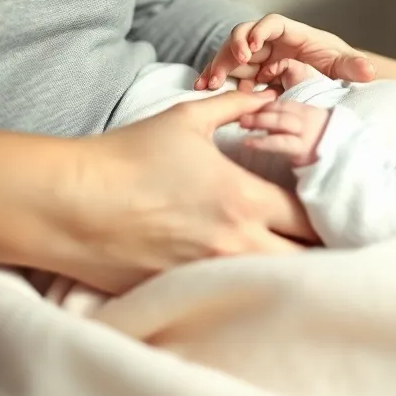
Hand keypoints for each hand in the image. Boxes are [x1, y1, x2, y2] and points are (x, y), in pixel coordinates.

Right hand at [68, 90, 318, 293]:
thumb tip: (265, 95)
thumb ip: (236, 106)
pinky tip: (246, 285)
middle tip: (318, 243)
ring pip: (275, 286)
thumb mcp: (186, 120)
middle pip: (306, 262)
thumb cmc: (126, 158)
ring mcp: (211, 276)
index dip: (327, 215)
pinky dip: (246, 294)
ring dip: (287, 275)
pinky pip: (232, 301)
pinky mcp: (185, 296)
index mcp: (245, 200)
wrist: (67, 204)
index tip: (327, 211)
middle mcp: (237, 244)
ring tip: (288, 264)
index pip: (313, 218)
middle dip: (319, 253)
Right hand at [196, 14, 375, 91]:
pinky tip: (204, 88)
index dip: (259, 31)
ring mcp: (259, 57)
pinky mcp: (252, 73)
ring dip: (219, 66)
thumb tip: (368, 71)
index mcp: (293, 34)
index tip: (253, 45)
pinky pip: (231, 73)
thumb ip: (354, 68)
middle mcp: (272, 42)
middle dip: (233, 48)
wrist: (331, 79)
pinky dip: (218, 78)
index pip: (272, 24)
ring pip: (233, 55)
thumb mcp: (346, 67)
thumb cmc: (337, 66)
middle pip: (245, 36)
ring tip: (208, 84)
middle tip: (226, 67)